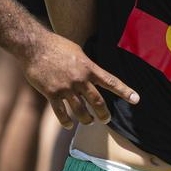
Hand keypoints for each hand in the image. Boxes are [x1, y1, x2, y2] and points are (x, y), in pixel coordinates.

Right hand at [21, 29, 138, 128]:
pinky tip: (68, 125)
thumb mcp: (77, 52)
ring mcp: (65, 88)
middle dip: (103, 113)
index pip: (111, 81)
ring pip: (80, 111)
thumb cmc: (56, 46)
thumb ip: (86, 65)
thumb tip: (93, 74)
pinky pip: (61, 112)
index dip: (124, 91)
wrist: (34, 46)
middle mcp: (79, 79)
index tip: (136, 99)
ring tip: (88, 122)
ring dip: (86, 120)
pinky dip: (65, 121)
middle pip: (97, 101)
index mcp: (88, 68)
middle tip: (106, 119)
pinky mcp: (51, 93)